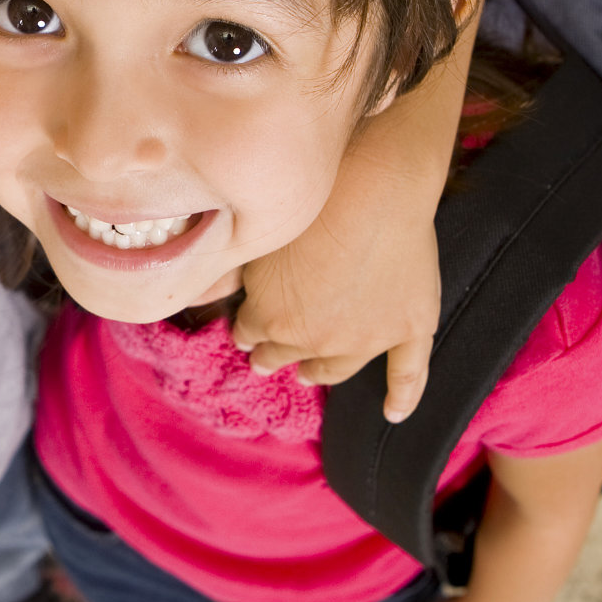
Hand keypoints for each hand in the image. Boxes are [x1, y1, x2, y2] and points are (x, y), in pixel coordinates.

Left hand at [234, 209, 437, 421]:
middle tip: (267, 359)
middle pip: (288, 354)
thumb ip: (224, 276)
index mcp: (272, 320)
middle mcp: (316, 339)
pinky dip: (402, 397)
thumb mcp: (255, 240)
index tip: (246, 328)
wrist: (375, 189)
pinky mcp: (409, 329)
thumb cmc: (311, 204)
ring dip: (319, 371)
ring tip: (309, 373)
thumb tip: (192, 297)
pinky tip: (393, 413)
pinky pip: (407, 374)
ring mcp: (366, 340)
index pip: (251, 333)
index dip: (248, 328)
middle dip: (274, 355)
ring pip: (336, 368)